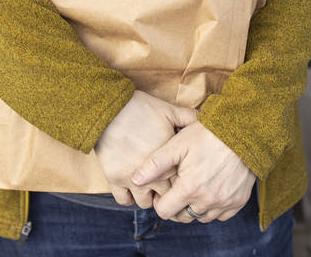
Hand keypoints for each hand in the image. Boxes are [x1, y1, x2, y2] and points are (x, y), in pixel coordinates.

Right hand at [95, 90, 197, 207]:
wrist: (108, 109)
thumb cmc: (139, 108)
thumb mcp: (167, 110)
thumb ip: (187, 117)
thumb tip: (202, 118)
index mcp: (169, 160)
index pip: (183, 181)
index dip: (181, 179)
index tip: (178, 175)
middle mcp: (154, 175)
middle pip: (166, 196)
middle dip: (166, 193)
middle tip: (163, 184)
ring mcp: (133, 179)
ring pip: (145, 203)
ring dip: (147, 196)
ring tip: (147, 186)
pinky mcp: (115, 180)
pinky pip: (124, 200)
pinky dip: (128, 197)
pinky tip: (130, 187)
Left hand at [131, 122, 255, 223]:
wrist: (244, 132)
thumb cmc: (208, 135)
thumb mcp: (178, 144)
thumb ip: (155, 164)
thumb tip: (135, 179)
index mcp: (189, 188)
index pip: (164, 212)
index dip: (160, 202)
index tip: (163, 190)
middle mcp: (207, 200)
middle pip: (183, 218)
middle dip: (176, 206)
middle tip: (178, 187)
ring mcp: (224, 203)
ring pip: (201, 217)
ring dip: (194, 206)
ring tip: (194, 186)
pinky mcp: (238, 202)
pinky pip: (221, 215)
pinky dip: (213, 206)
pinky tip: (210, 189)